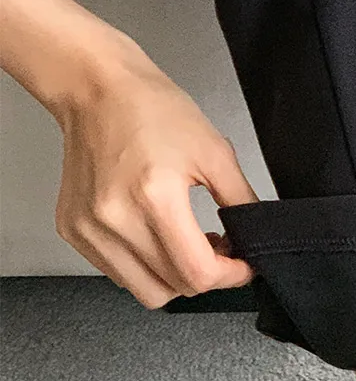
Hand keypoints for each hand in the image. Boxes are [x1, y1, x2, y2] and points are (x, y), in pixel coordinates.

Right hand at [52, 49, 258, 307]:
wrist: (98, 90)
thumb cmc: (152, 110)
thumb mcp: (215, 152)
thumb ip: (241, 201)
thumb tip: (257, 237)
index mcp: (153, 199)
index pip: (197, 273)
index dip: (230, 275)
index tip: (244, 264)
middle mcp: (114, 221)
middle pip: (172, 288)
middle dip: (206, 276)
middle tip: (220, 249)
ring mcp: (88, 230)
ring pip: (144, 289)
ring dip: (174, 277)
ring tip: (187, 242)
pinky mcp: (72, 230)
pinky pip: (117, 273)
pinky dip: (143, 266)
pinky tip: (156, 235)